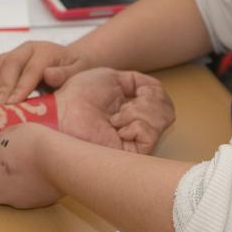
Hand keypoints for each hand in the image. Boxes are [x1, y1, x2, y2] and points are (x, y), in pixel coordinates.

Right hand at [0, 40, 91, 103]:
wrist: (70, 62)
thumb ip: (66, 73)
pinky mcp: (5, 64)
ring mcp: (14, 55)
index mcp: (45, 51)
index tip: (13, 103)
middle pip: (10, 65)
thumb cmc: (75, 69)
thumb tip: (48, 74)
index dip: (21, 85)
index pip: (31, 68)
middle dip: (2, 86)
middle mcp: (26, 50)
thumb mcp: (79, 70)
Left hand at [0, 123, 64, 208]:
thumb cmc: (28, 144)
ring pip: (7, 189)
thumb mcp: (0, 136)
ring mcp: (12, 201)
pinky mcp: (31, 206)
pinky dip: (27, 186)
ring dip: (13, 179)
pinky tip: (38, 173)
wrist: (58, 160)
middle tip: (12, 153)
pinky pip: (24, 195)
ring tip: (28, 162)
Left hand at [56, 68, 172, 153]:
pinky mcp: (134, 154)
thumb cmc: (78, 95)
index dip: (155, 92)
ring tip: (115, 118)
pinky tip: (117, 128)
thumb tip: (155, 89)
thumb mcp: (110, 77)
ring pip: (163, 119)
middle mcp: (138, 126)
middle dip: (150, 100)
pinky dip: (134, 123)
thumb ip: (137, 81)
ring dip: (138, 110)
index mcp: (133, 109)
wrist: (63, 112)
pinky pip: (151, 132)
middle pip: (168, 111)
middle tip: (124, 106)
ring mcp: (136, 141)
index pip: (164, 101)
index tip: (136, 91)